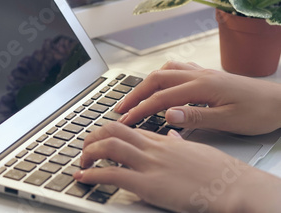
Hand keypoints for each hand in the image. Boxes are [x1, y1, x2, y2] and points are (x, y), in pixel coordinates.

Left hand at [74, 122, 280, 212]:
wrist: (233, 186)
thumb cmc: (219, 172)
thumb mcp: (196, 151)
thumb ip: (179, 143)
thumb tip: (172, 135)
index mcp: (163, 141)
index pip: (129, 128)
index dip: (109, 132)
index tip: (99, 138)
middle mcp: (153, 148)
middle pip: (114, 130)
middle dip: (94, 136)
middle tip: (86, 147)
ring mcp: (150, 164)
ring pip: (110, 146)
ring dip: (90, 152)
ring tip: (82, 160)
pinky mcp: (148, 184)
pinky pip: (113, 174)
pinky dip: (93, 174)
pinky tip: (84, 177)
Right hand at [114, 61, 280, 134]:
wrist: (280, 101)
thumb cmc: (258, 112)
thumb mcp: (228, 120)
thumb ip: (195, 116)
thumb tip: (167, 113)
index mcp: (202, 86)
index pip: (161, 97)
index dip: (141, 109)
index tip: (126, 120)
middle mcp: (198, 74)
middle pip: (156, 79)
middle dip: (135, 94)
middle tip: (121, 107)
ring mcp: (202, 72)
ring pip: (165, 71)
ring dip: (146, 83)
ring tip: (134, 96)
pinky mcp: (207, 74)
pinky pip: (177, 68)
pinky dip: (162, 75)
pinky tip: (160, 83)